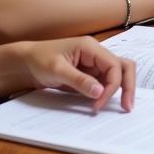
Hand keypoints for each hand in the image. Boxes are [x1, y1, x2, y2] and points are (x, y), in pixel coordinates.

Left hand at [18, 36, 136, 111]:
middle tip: (127, 106)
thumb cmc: (39, 59)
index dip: (112, 86)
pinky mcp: (89, 74)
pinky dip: (109, 92)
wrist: (26, 62)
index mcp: (91, 47)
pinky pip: (105, 82)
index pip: (114, 65)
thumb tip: (100, 92)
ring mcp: (94, 64)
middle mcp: (96, 54)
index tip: (99, 104)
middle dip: (128, 85)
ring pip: (117, 74)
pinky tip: (105, 103)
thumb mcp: (57, 69)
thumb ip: (79, 80)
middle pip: (123, 67)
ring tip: (122, 106)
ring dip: (121, 89)